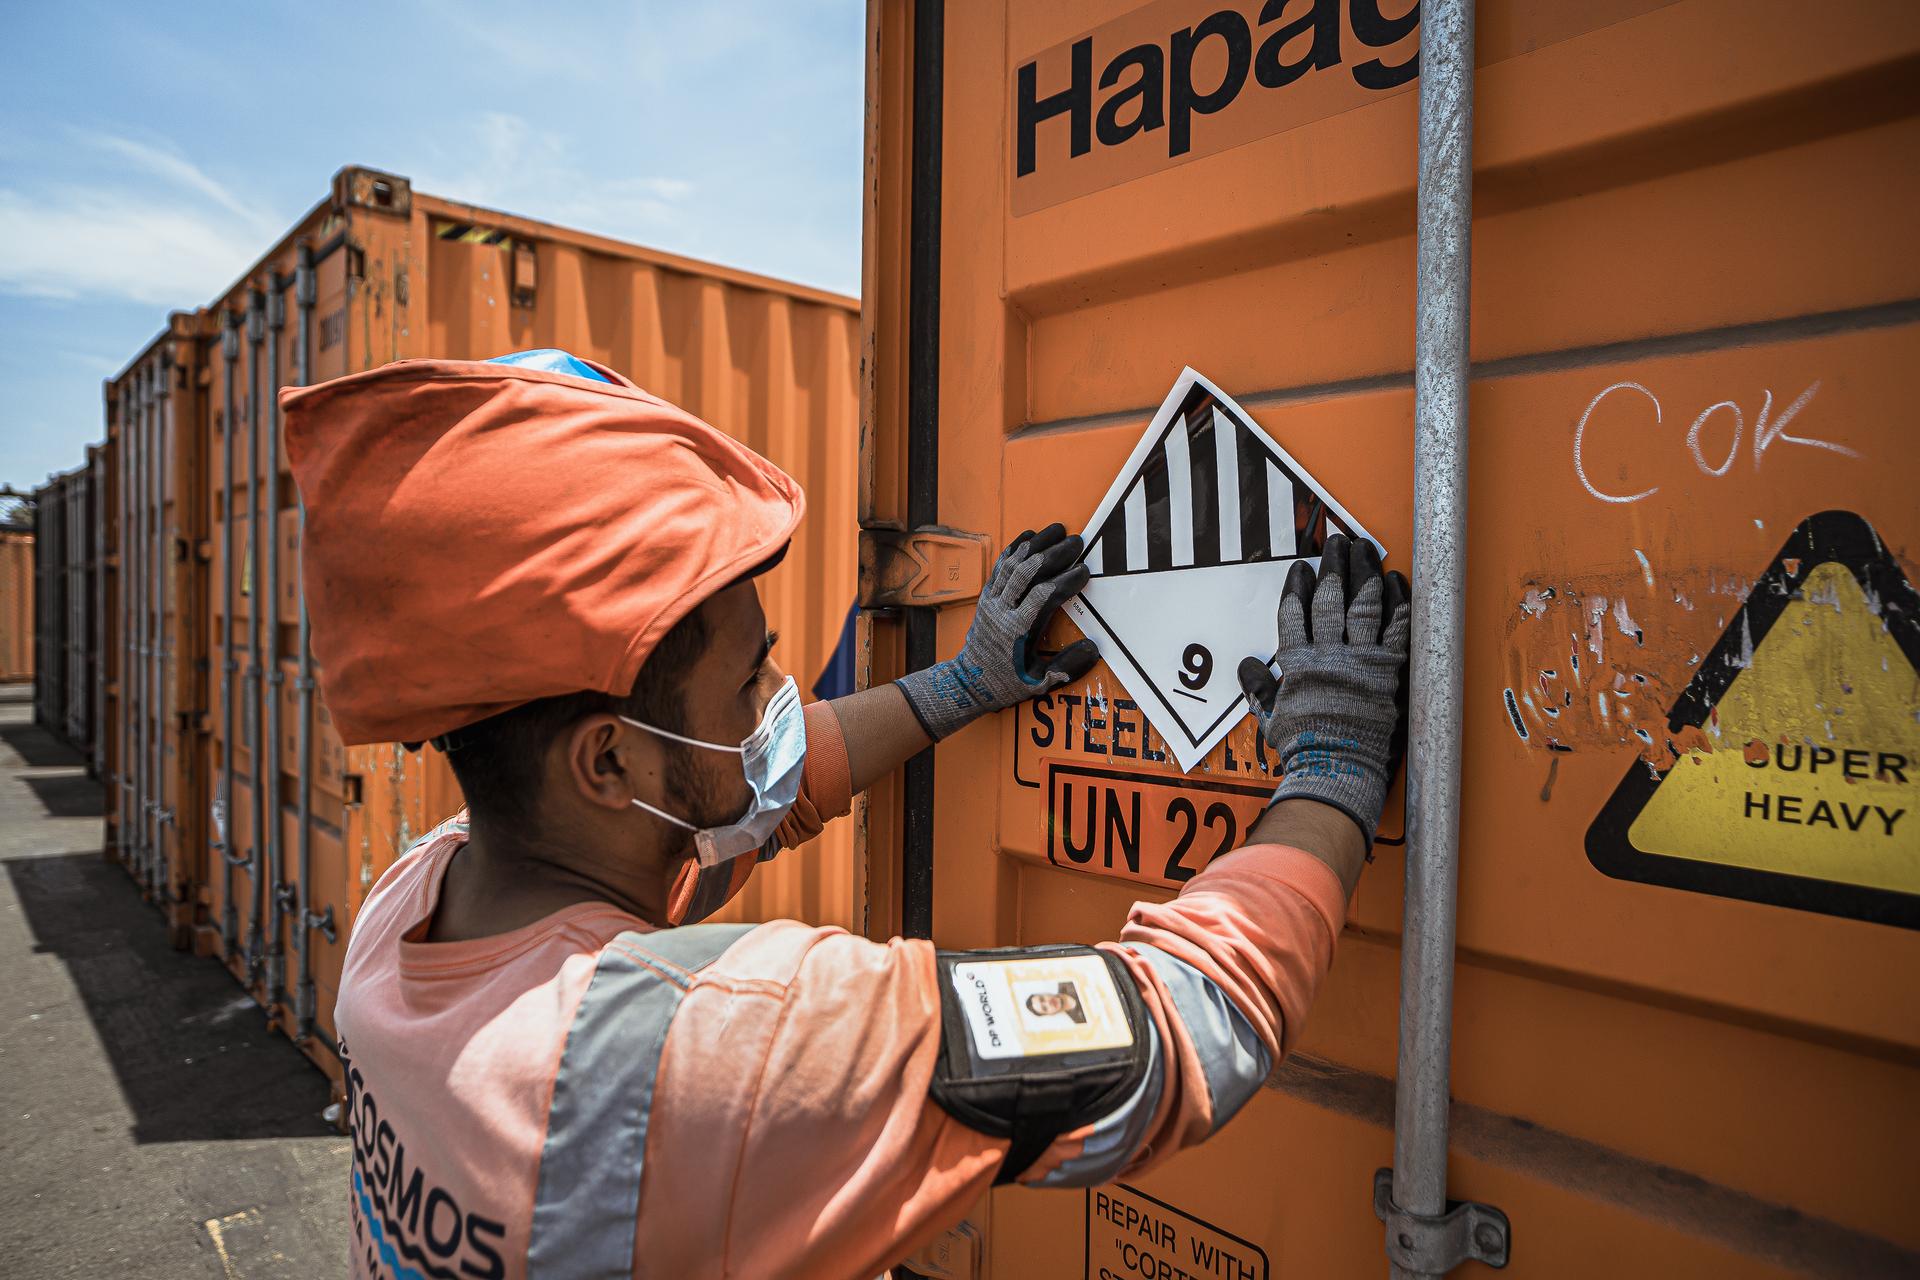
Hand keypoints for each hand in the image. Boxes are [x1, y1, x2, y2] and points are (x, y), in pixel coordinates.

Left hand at [896, 524, 1099, 740]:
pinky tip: (1030, 536)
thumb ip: (1066, 666)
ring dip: (1036, 544)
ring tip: (1058, 529)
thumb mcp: (1037, 682)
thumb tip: (1093, 648)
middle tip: (1077, 542)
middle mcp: (1001, 610)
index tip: (1084, 571)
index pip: (1042, 596)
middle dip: (1054, 554)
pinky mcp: (986, 595)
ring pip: (1013, 564)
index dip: (1064, 581)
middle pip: (1027, 573)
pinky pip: (1000, 566)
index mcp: (1016, 630)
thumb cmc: (1006, 683)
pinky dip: (1015, 548)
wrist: (968, 682)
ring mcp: (991, 600)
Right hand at [1237, 533, 1410, 846]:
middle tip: (1337, 543)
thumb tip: (1247, 666)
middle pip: (1331, 599)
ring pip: (1364, 605)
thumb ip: (1259, 688)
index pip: (1296, 612)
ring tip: (1364, 551)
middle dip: (1334, 567)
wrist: (1338, 768)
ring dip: (1364, 574)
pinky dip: (1398, 603)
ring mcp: (1362, 660)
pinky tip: (1396, 582)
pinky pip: (1397, 628)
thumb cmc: (1303, 747)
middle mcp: (1330, 655)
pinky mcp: (1390, 670)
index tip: (1302, 567)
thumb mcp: (1270, 717)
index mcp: (1299, 663)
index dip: (1299, 586)